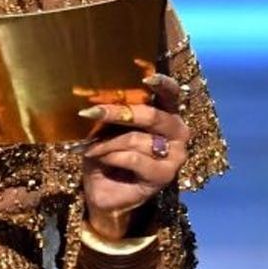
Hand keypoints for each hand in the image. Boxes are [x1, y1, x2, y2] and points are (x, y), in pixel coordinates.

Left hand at [80, 73, 188, 236]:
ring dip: (107, 142)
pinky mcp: (165, 176)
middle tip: (91, 112)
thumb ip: (113, 114)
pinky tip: (101, 160)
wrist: (102, 190)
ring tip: (90, 147)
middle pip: (152, 115)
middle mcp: (177, 132)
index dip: (162, 84)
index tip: (147, 79)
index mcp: (166, 115)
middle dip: (119, 113)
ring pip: (138, 139)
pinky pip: (134, 158)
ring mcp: (175, 155)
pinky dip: (112, 156)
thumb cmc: (106, 153)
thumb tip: (102, 98)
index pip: (171, 94)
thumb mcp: (106, 128)